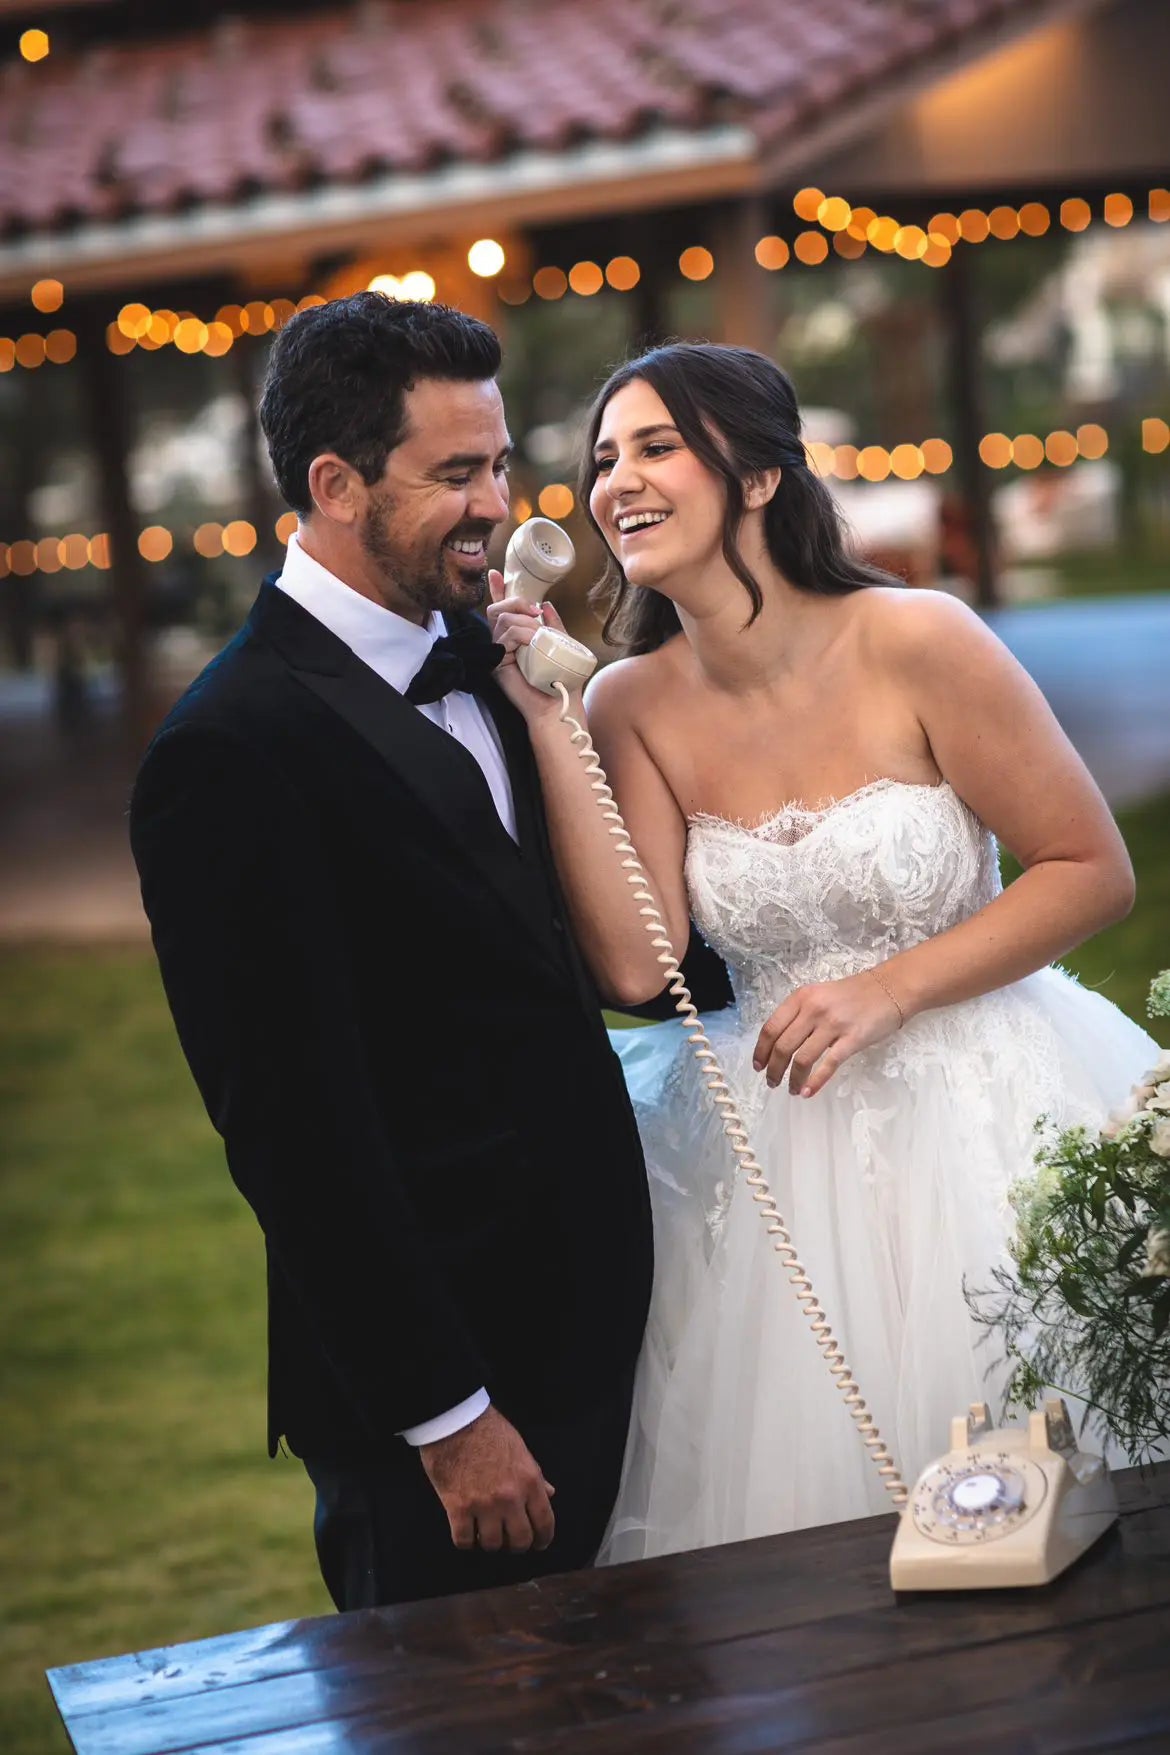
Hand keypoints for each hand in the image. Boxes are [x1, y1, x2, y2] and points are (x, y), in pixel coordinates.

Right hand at [418, 1404, 555, 1552]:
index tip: (539, 1544)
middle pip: (520, 1541)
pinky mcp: (457, 1508)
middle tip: (508, 1539)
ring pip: (492, 1545)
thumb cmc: (489, 1430)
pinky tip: (465, 1530)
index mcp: (529, 1481)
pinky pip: (464, 1541)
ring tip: (484, 1531)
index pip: (544, 1522)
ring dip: (489, 1542)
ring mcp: (484, 1505)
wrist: (455, 1420)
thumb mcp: (520, 1450)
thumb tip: (550, 1493)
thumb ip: (536, 1476)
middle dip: (515, 1545)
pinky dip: (466, 1540)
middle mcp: (510, 1497)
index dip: (543, 1539)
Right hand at [485, 571, 582, 723]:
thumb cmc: (563, 680)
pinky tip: (532, 645)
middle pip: (499, 609)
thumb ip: (554, 625)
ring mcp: (499, 653)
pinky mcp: (496, 663)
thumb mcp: (563, 644)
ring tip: (539, 639)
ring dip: (525, 624)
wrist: (559, 705)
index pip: (505, 610)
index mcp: (520, 637)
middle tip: (535, 612)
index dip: (499, 590)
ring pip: (503, 620)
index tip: (496, 573)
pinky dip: (521, 636)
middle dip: (517, 603)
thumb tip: (546, 604)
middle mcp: (506, 643)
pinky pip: (504, 637)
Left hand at [752, 969, 905, 1097]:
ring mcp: (833, 1024)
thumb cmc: (852, 994)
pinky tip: (807, 1092)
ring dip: (792, 1079)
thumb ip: (799, 1014)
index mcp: (801, 998)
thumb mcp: (818, 995)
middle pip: (783, 1046)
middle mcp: (813, 1010)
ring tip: (790, 1089)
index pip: (771, 1028)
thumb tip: (779, 1044)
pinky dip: (814, 1082)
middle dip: (774, 1070)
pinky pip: (828, 1065)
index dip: (761, 1051)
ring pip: (802, 1059)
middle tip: (772, 1083)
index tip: (758, 1066)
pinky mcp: (852, 1039)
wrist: (889, 989)